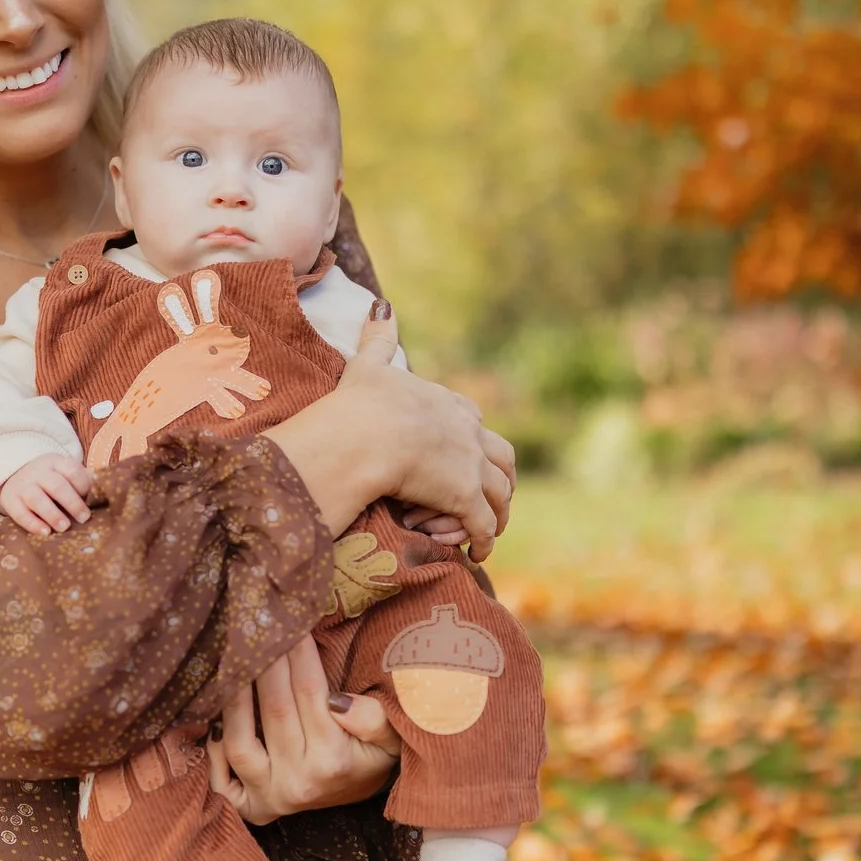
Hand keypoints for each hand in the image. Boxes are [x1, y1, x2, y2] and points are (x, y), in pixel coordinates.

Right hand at [0, 456, 96, 533]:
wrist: (15, 477)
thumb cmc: (51, 480)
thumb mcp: (64, 473)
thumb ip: (83, 480)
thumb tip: (104, 491)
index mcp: (55, 463)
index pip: (72, 470)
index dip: (83, 485)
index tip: (91, 499)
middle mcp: (38, 472)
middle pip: (56, 485)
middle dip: (72, 502)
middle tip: (84, 518)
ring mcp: (22, 486)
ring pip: (36, 498)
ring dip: (52, 514)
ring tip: (65, 527)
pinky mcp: (11, 501)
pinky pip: (20, 513)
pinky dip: (32, 524)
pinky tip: (45, 532)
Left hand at [206, 636, 399, 824]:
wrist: (359, 794)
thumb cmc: (371, 754)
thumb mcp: (392, 737)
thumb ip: (375, 719)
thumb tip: (338, 702)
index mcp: (334, 761)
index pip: (310, 693)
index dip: (298, 654)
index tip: (290, 622)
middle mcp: (300, 782)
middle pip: (274, 710)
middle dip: (264, 663)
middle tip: (256, 628)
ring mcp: (272, 796)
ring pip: (239, 742)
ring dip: (233, 699)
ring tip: (232, 662)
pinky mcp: (253, 808)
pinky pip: (221, 779)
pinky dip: (214, 749)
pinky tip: (214, 717)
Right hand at [268, 304, 514, 560]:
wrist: (362, 433)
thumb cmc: (359, 403)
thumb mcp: (368, 366)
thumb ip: (377, 338)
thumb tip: (381, 305)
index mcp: (447, 404)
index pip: (473, 423)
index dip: (471, 444)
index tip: (463, 460)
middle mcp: (467, 431)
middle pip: (500, 458)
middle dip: (498, 480)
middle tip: (487, 501)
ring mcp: (469, 464)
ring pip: (500, 493)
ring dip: (496, 513)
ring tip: (485, 531)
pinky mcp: (464, 496)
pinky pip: (484, 525)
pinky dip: (483, 540)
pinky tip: (477, 554)